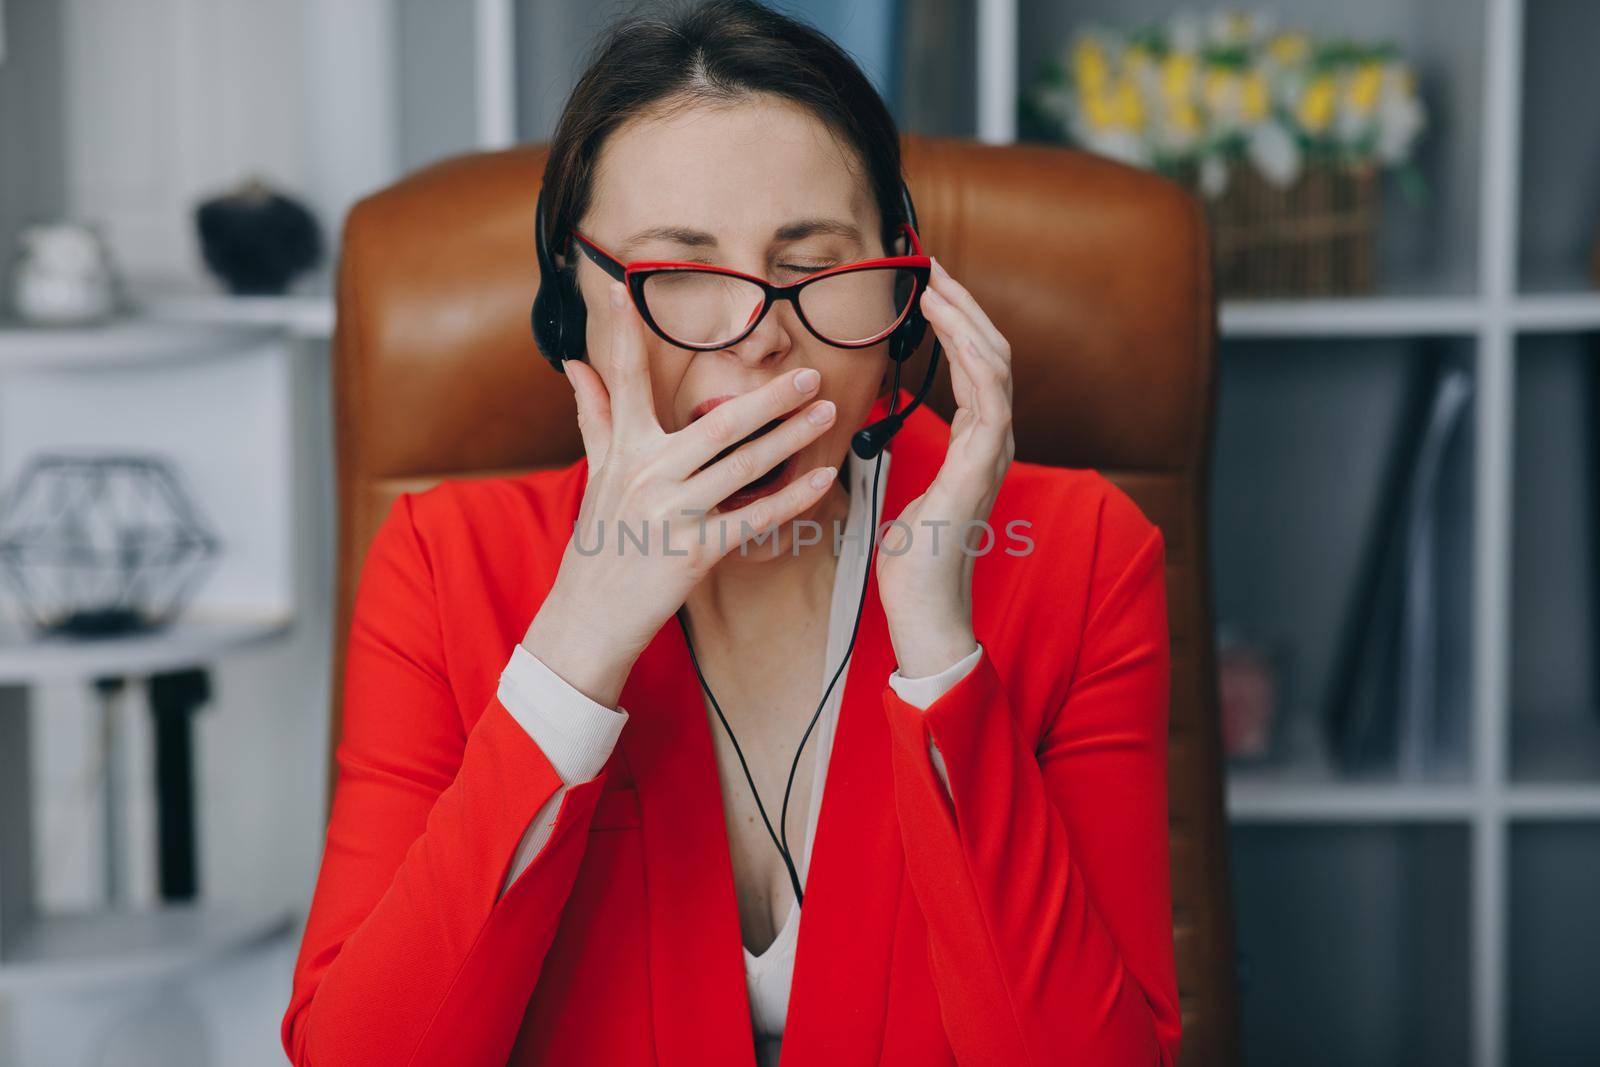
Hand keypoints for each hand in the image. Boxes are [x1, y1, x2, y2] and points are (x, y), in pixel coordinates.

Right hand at [523, 280, 841, 707]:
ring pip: (743, 465)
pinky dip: (790, 498)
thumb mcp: (595, 474)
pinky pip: (754, 518)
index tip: (625, 288)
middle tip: (807, 370)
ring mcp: (673, 513)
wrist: (589, 617)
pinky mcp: (697, 551)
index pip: (624, 380)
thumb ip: (595, 414)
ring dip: (790, 436)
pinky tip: (822, 478)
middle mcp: (647, 475)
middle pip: (716, 423)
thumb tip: (574, 363)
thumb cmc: (598, 543)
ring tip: (826, 410)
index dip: (624, 334)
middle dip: (767, 396)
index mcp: (623, 451)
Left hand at [876, 257, 1013, 676]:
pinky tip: (951, 326)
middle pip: (993, 351)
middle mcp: (994, 440)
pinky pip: (991, 395)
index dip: (957, 321)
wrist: (925, 607)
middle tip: (931, 264)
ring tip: (937, 282)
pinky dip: (974, 354)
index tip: (927, 286)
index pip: (977, 364)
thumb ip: (905, 451)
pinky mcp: (983, 464)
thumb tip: (875, 420)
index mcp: (977, 442)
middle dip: (964, 304)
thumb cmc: (914, 558)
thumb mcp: (904, 489)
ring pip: (997, 362)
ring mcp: (994, 451)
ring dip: (968, 317)